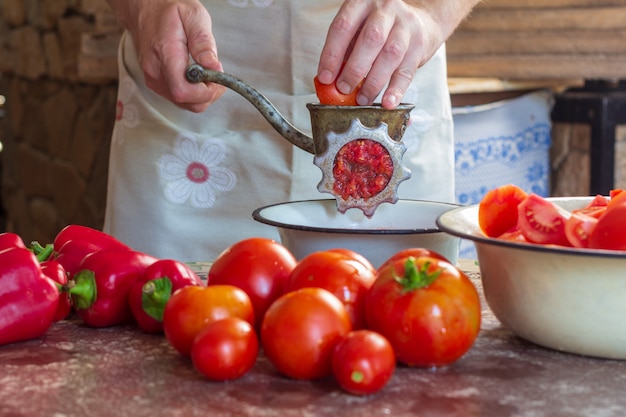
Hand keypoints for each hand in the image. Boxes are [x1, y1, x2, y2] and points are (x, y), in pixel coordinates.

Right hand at [109, 0, 225, 111]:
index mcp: (165, 54)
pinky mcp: (157, 83)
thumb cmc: (169, 10)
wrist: (144, 9)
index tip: (217, 79)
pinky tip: (198, 76)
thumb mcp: (193, 15)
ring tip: (208, 73)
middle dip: (209, 94)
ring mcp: (154, 80)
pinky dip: (194, 93)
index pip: (183, 90)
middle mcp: (155, 72)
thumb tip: (213, 67)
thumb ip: (203, 42)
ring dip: (203, 94)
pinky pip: (180, 99)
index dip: (205, 92)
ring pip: (186, 104)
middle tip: (217, 76)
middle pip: (187, 102)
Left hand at [317, 0, 473, 108]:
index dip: (332, 54)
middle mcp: (386, 10)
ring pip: (390, 54)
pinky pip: (407, 70)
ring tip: (362, 99)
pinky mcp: (420, 44)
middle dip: (354, 69)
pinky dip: (396, 89)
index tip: (325, 78)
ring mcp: (406, 25)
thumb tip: (330, 82)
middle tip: (344, 89)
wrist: (421, 21)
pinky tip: (387, 102)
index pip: (343, 27)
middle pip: (370, 39)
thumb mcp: (359, 30)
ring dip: (373, 81)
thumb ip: (345, 52)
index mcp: (363, 3)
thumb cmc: (381, 28)